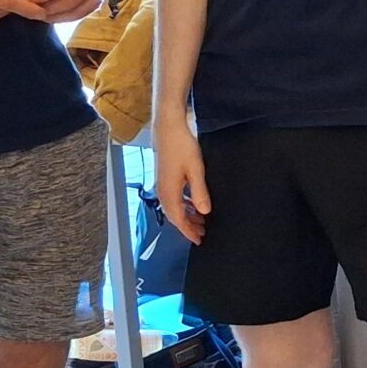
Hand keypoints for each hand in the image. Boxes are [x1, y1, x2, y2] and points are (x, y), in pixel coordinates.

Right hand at [153, 116, 208, 244]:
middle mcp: (163, 190)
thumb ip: (199, 192)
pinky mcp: (165, 177)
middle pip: (175, 215)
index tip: (199, 240)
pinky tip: (193, 204)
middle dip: (188, 226)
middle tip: (202, 234)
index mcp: (169, 191)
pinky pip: (174, 197)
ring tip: (201, 221)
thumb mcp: (195, 170)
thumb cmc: (182, 146)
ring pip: (174, 207)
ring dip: (187, 216)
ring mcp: (163, 183)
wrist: (168, 127)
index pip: (178, 219)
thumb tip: (204, 212)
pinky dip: (184, 205)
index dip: (188, 231)